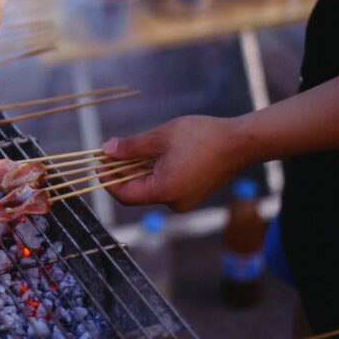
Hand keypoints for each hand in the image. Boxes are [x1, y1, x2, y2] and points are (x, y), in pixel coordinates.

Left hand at [102, 115, 248, 211]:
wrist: (240, 142)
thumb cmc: (202, 136)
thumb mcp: (160, 136)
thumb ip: (131, 147)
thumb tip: (106, 151)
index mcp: (164, 191)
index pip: (124, 195)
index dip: (107, 180)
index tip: (98, 163)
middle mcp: (174, 202)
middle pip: (137, 190)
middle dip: (121, 170)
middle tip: (110, 150)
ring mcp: (184, 200)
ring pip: (150, 186)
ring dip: (137, 169)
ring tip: (128, 148)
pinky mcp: (192, 193)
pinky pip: (165, 185)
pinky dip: (153, 171)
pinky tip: (149, 153)